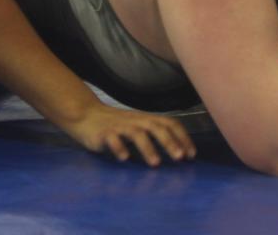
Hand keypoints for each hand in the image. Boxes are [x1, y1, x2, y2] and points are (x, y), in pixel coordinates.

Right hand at [63, 103, 196, 165]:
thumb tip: (180, 151)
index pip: (169, 123)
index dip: (182, 137)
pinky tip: (124, 158)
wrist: (86, 114)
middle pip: (156, 127)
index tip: (191, 155)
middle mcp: (136, 121)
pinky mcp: (104, 133)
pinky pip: (112, 139)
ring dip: (148, 148)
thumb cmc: (117, 124)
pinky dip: (119, 147)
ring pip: (136, 133)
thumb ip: (154, 134)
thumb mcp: (138, 125)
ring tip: (155, 164)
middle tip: (179, 158)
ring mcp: (120, 126)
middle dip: (169, 142)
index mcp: (146, 119)